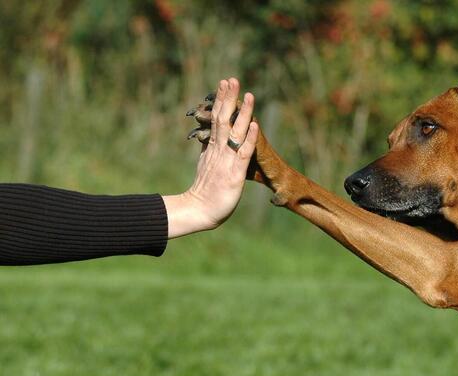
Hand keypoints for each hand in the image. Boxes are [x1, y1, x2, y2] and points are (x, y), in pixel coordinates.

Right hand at [163, 78, 258, 238]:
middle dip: (228, 98)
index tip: (224, 84)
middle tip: (232, 79)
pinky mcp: (235, 173)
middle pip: (223, 119)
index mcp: (212, 148)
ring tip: (247, 94)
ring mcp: (227, 160)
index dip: (221, 101)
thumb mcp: (204, 165)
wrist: (200, 210)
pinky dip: (249, 138)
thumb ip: (207, 150)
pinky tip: (254, 124)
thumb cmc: (205, 192)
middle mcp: (219, 150)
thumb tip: (205, 137)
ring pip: (234, 131)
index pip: (216, 119)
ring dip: (241, 112)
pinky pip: (243, 152)